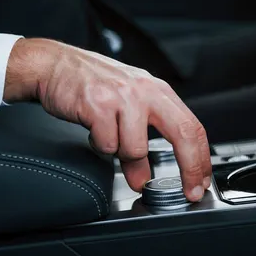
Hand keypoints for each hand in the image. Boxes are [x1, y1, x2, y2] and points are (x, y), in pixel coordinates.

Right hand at [3, 38, 211, 200]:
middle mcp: (145, 91)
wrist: (55, 64)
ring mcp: (122, 96)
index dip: (200, 159)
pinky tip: (92, 129)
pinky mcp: (98, 105)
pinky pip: (107, 145)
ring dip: (121, 155)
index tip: (199, 183)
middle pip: (182, 133)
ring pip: (136, 148)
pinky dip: (99, 145)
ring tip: (108, 137)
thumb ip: (141, 142)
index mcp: (157, 91)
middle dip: (189, 167)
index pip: (192, 126)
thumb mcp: (126, 109)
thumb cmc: (93, 84)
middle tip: (188, 191)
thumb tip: (143, 179)